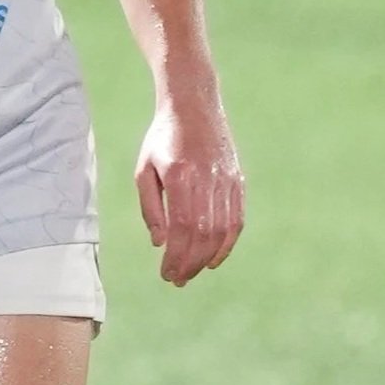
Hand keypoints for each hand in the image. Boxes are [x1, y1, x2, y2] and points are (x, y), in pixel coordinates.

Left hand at [135, 97, 244, 285]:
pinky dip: (227, 244)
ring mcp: (227, 180)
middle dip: (190, 263)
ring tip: (192, 273)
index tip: (166, 274)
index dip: (176, 257)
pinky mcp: (238, 181)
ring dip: (207, 258)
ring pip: (222, 231)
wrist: (194, 105)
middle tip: (177, 280)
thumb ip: (151, 208)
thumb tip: (160, 243)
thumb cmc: (163, 138)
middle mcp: (208, 179)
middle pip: (204, 234)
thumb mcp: (145, 169)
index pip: (183, 228)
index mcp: (181, 175)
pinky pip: (236, 220)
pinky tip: (213, 259)